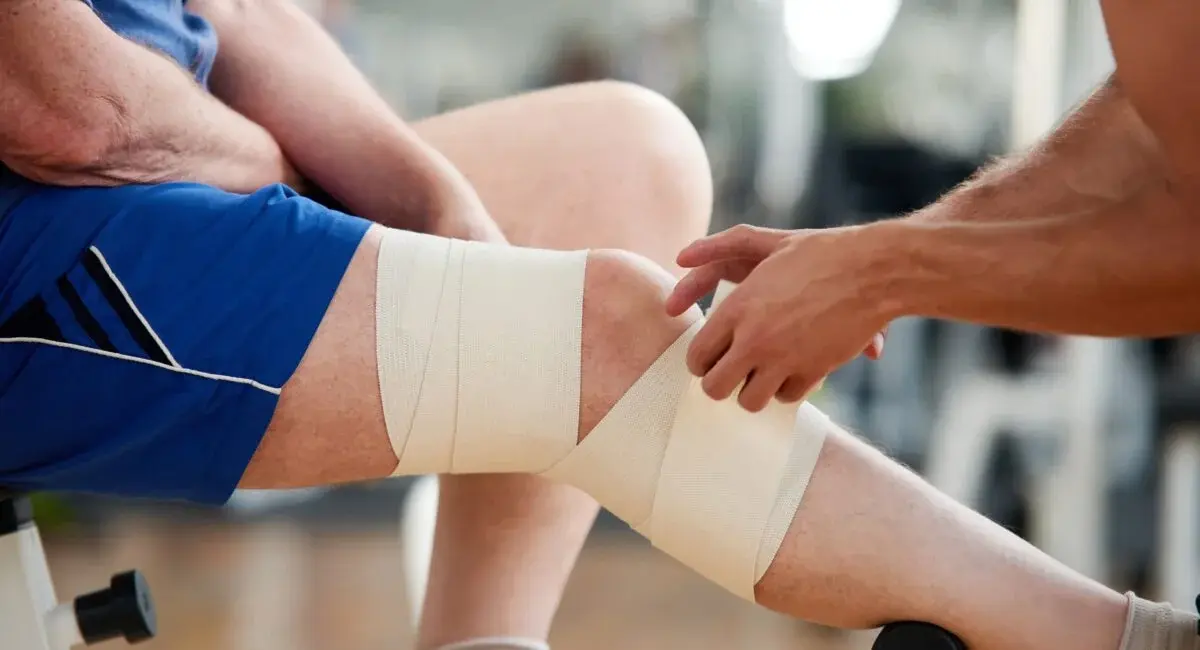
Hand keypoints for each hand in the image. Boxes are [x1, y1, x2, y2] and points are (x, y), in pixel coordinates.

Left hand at [665, 224, 890, 411]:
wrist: (875, 271)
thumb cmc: (821, 253)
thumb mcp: (769, 243)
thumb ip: (720, 247)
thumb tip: (680, 259)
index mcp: (737, 308)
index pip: (697, 356)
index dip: (699, 362)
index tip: (709, 360)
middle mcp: (755, 338)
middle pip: (714, 387)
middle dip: (718, 383)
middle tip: (729, 375)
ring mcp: (784, 359)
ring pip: (748, 401)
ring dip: (751, 391)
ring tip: (758, 377)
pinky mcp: (813, 372)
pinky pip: (785, 398)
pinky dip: (785, 389)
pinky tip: (789, 373)